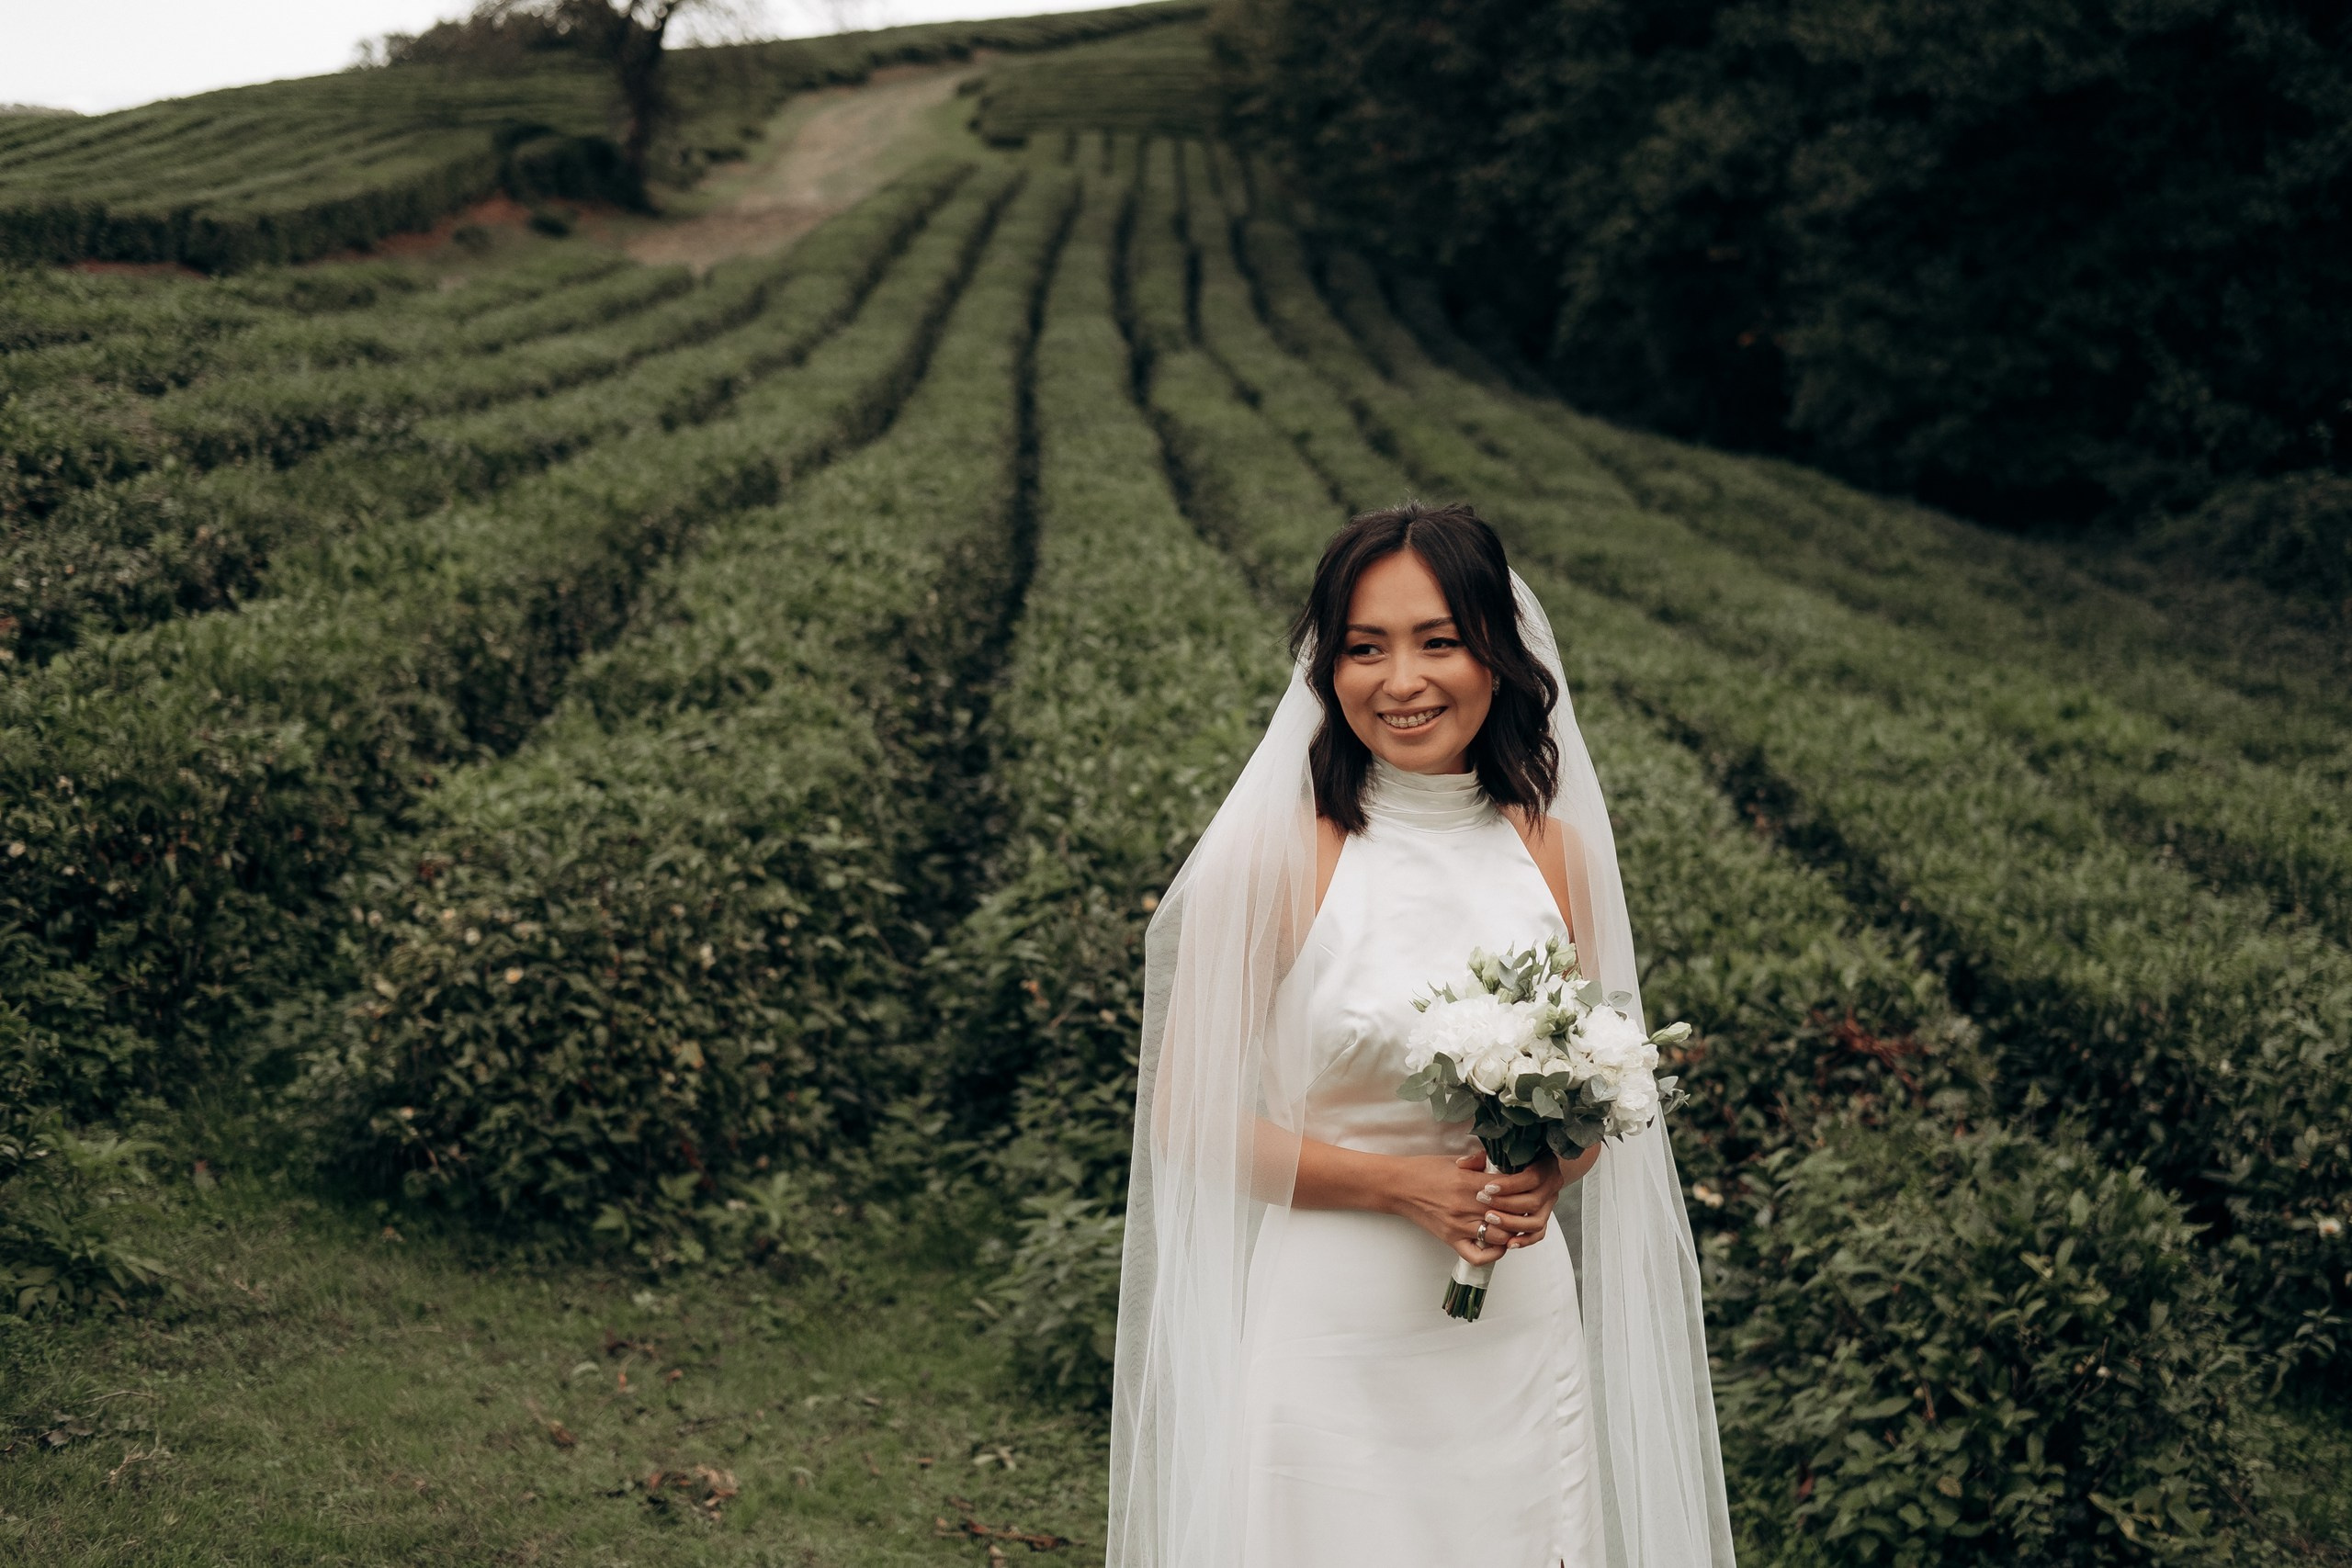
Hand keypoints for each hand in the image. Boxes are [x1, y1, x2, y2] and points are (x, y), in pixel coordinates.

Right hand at [1386, 1150, 1571, 1266]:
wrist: (1398, 1186)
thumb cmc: (1424, 1170)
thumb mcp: (1455, 1159)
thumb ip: (1480, 1163)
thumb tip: (1503, 1163)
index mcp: (1468, 1182)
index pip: (1509, 1187)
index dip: (1523, 1186)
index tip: (1528, 1184)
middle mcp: (1466, 1206)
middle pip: (1509, 1214)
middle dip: (1521, 1210)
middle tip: (1527, 1205)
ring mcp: (1459, 1225)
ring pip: (1500, 1236)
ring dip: (1511, 1231)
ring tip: (1515, 1223)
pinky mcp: (1451, 1239)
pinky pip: (1479, 1255)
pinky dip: (1494, 1253)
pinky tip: (1498, 1243)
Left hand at [1482, 1145, 1599, 1251]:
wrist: (1531, 1166)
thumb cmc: (1513, 1158)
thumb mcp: (1500, 1152)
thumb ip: (1482, 1158)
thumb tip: (1462, 1164)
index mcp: (1545, 1166)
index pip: (1532, 1178)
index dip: (1510, 1185)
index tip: (1488, 1187)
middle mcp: (1551, 1187)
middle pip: (1533, 1201)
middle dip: (1506, 1204)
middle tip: (1484, 1202)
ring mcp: (1549, 1205)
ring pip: (1536, 1221)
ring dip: (1512, 1223)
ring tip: (1490, 1219)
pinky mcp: (1543, 1218)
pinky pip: (1538, 1234)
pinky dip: (1524, 1240)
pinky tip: (1508, 1242)